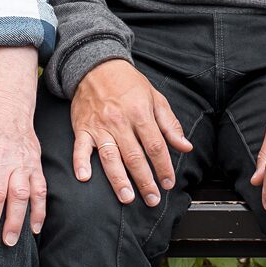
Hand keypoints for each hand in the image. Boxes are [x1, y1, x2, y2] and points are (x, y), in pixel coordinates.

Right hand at [69, 59, 193, 206]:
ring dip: (118, 179)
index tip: (168, 183)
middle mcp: (120, 121)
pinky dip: (81, 162)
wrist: (97, 66)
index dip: (164, 167)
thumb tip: (185, 147)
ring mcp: (99, 126)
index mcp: (141, 113)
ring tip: (126, 197)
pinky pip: (80, 147)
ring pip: (109, 156)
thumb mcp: (155, 98)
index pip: (155, 146)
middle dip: (145, 180)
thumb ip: (170, 125)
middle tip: (152, 199)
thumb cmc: (129, 84)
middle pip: (134, 156)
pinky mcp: (82, 128)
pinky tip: (84, 178)